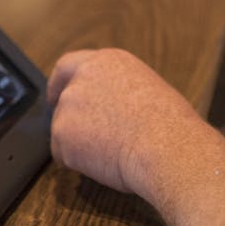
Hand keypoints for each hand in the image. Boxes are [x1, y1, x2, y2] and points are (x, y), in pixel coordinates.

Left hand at [47, 48, 204, 196]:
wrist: (165, 147)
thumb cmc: (169, 125)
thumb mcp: (147, 90)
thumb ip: (118, 91)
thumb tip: (111, 108)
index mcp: (106, 62)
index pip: (68, 65)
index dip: (59, 83)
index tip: (55, 95)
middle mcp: (83, 77)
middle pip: (64, 101)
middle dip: (71, 121)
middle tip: (84, 139)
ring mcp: (69, 105)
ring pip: (63, 130)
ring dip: (79, 145)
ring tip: (112, 153)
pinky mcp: (62, 133)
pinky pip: (64, 154)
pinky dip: (78, 163)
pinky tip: (105, 163)